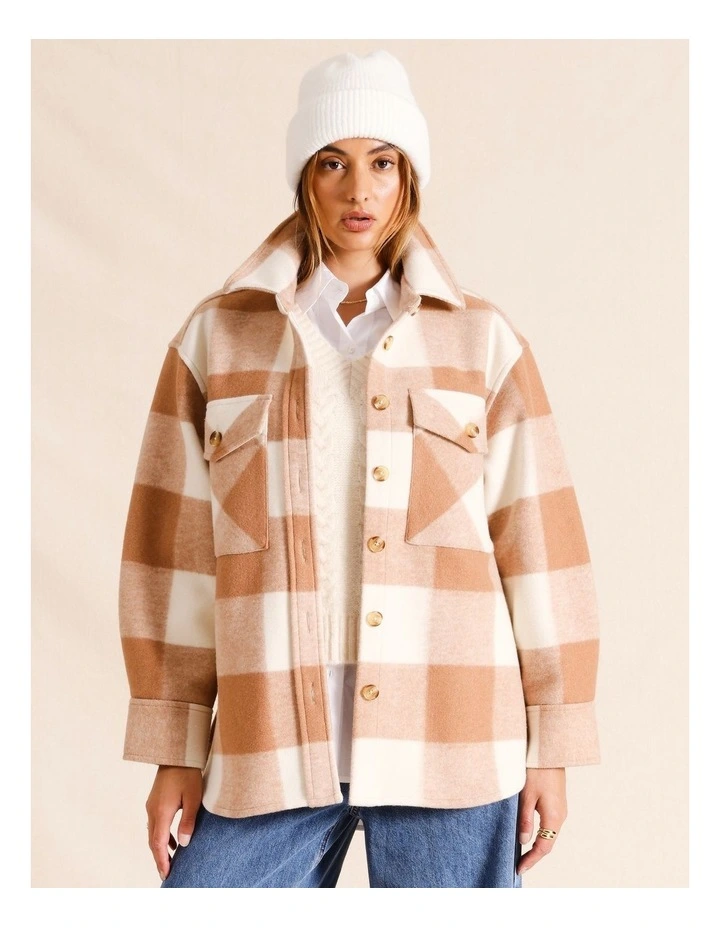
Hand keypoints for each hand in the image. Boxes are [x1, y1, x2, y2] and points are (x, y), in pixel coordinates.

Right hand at [146, 765, 202, 880]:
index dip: (161, 860)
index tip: (166, 874)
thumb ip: (188, 821)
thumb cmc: (188, 773)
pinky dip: (161, 836)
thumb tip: (183, 844)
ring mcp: (152, 805)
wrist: (177, 753)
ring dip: (160, 848)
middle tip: (166, 873)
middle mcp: (153, 810)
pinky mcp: (156, 800)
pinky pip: (156, 824)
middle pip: (153, 841)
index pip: (158, 843)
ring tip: (170, 860)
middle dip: (159, 858)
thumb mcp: (193, 798)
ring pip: (153, 833)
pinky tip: (172, 841)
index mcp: (161, 812)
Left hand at [516, 767, 566, 875]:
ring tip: (521, 853)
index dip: (531, 860)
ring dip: (537, 845)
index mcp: (554, 817)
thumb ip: (525, 819)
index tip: (518, 869)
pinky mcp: (556, 802)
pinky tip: (529, 833)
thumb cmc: (538, 770)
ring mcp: (560, 809)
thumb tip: (523, 841)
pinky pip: (549, 823)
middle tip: (518, 864)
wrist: (550, 750)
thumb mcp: (527, 795)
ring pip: (549, 833)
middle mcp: (560, 815)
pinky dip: (540, 833)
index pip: (543, 847)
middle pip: (548, 842)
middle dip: (534, 855)